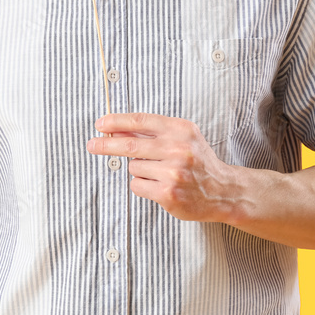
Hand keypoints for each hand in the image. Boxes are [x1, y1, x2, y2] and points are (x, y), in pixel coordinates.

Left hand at [87, 113, 238, 222]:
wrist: (223, 191)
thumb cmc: (197, 161)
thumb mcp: (181, 137)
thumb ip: (152, 132)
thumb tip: (115, 129)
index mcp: (180, 130)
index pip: (140, 121)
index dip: (116, 121)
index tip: (100, 124)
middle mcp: (178, 149)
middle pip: (129, 145)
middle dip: (106, 144)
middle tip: (92, 144)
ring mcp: (173, 173)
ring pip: (133, 167)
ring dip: (138, 170)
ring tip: (158, 172)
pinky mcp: (168, 193)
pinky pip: (137, 185)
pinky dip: (142, 185)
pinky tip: (158, 185)